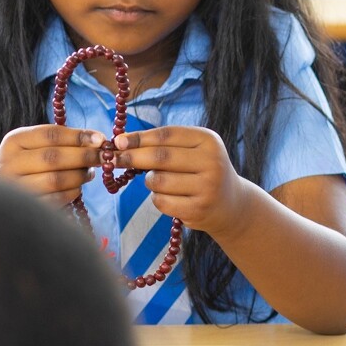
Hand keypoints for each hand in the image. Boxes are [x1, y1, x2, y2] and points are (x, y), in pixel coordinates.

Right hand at [0, 124, 103, 208]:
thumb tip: (98, 141)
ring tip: (90, 172)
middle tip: (104, 157)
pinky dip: (73, 191)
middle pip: (53, 157)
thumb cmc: (32, 164)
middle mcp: (9, 164)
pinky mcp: (26, 207)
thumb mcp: (39, 146)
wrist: (9, 194)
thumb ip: (63, 141)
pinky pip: (57, 199)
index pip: (50, 135)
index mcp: (13, 142)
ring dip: (80, 175)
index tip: (101, 139)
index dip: (78, 136)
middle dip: (84, 156)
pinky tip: (78, 187)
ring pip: (57, 180)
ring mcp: (15, 187)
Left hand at [114, 125, 255, 236]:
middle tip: (114, 159)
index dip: (139, 138)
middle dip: (133, 157)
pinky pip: (162, 202)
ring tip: (160, 181)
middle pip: (160, 158)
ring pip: (158, 181)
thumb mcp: (192, 151)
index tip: (118, 141)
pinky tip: (170, 197)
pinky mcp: (199, 210)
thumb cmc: (201, 171)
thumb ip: (163, 145)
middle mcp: (212, 162)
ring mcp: (207, 188)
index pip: (167, 135)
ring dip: (150, 181)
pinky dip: (157, 198)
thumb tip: (122, 143)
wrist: (231, 204)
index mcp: (209, 141)